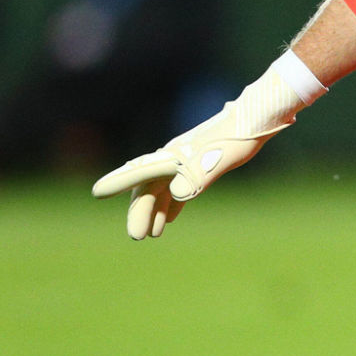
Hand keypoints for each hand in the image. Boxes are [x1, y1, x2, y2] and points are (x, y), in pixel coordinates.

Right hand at [92, 63, 308, 238]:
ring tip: (150, 235)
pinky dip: (171, 203)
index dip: (118, 182)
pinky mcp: (200, 164)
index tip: (96, 192)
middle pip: (148, 186)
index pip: (141, 172)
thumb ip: (197, 177)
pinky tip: (170, 218)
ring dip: (154, 210)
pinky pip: (178, 187)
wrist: (258, 118)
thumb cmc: (238, 137)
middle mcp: (174, 156)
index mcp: (174, 155)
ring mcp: (185, 160)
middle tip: (136, 236)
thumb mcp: (219, 160)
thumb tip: (176, 195)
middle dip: (139, 210)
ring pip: (161, 188)